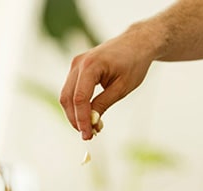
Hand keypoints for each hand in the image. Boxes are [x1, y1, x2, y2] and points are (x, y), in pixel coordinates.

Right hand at [59, 24, 157, 139]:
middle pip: (68, 98)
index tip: (88, 135)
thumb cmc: (133, 63)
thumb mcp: (122, 88)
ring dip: (75, 114)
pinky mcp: (77, 69)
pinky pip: (71, 90)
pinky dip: (77, 105)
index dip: (82, 119)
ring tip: (90, 128)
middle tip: (88, 135)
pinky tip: (88, 116)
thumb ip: (103, 104)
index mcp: (90, 65)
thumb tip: (92, 123)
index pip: (80, 98)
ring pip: (66, 96)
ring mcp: (75, 65)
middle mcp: (78, 63)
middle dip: (75, 119)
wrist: (136, 43)